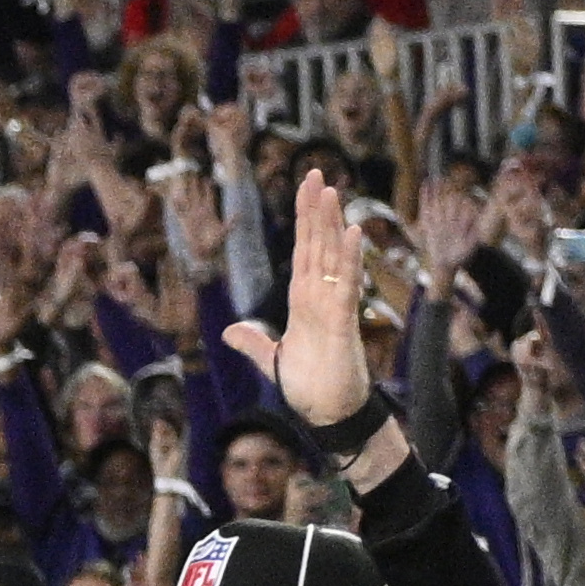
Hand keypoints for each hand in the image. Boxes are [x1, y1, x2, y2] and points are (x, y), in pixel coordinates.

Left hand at [222, 166, 379, 438]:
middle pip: (318, 244)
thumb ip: (254, 343)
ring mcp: (334, 305)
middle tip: (315, 173)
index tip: (305, 188)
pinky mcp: (343, 322)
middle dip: (316, 210)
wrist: (329, 413)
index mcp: (304, 300)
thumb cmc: (309, 385)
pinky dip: (350, 259)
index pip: (304, 251)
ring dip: (332, 224)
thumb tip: (231, 332)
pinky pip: (348, 285)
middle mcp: (321, 295)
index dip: (304, 220)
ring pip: (333, 257)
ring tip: (331, 191)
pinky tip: (353, 233)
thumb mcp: (273, 359)